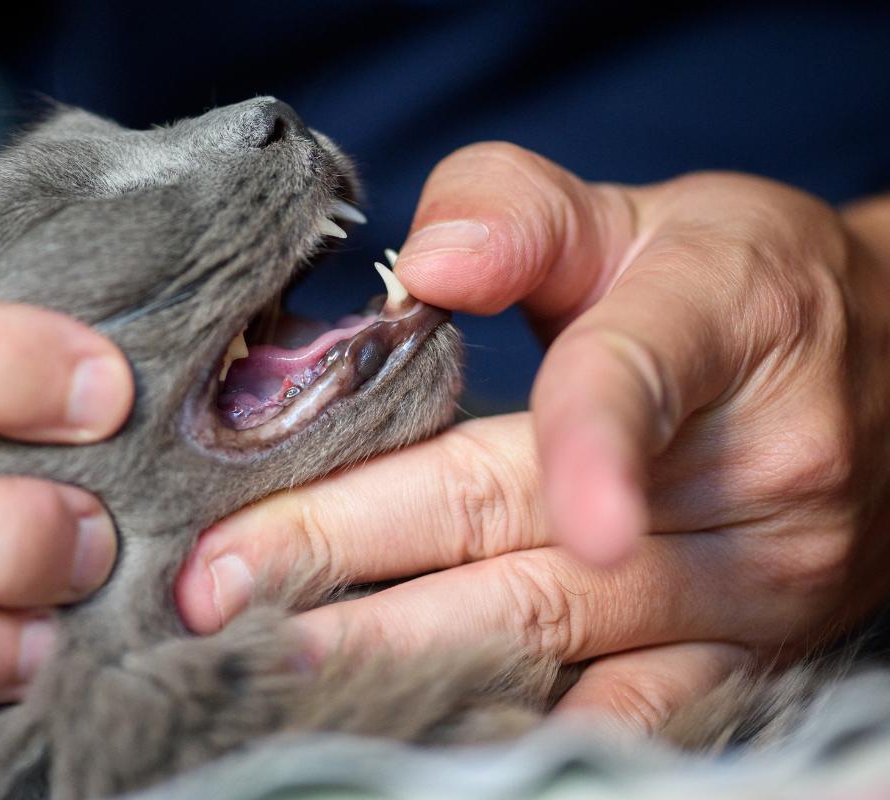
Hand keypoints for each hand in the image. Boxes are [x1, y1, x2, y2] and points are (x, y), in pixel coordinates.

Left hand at [176, 144, 889, 733]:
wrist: (882, 378)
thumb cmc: (732, 289)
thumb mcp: (638, 215)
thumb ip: (520, 215)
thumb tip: (424, 267)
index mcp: (720, 330)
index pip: (629, 384)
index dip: (582, 448)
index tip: (541, 522)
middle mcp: (750, 480)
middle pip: (532, 534)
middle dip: (358, 561)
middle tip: (218, 588)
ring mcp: (750, 593)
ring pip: (557, 646)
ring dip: (406, 661)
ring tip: (272, 667)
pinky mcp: (741, 663)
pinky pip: (619, 717)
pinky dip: (509, 728)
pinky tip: (403, 727)